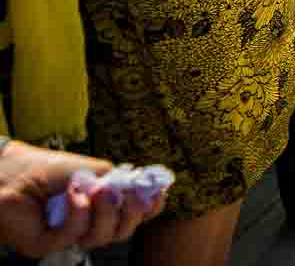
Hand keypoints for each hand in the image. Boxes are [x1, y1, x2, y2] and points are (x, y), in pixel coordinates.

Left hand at [0, 142, 159, 256]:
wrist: (15, 172)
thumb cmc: (53, 169)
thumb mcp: (98, 171)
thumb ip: (123, 182)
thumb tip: (151, 190)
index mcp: (103, 207)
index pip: (134, 216)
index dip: (149, 208)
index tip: (157, 193)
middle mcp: (88, 225)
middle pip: (122, 232)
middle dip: (130, 214)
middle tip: (128, 194)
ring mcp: (68, 237)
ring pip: (100, 237)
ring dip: (103, 212)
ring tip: (97, 190)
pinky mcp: (46, 245)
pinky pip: (72, 236)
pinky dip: (77, 212)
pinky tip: (72, 195)